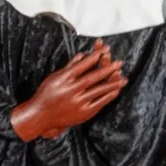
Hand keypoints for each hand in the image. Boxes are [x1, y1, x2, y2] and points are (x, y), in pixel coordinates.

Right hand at [11, 39, 126, 141]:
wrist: (41, 115)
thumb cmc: (47, 94)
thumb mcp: (55, 77)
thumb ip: (70, 66)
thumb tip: (82, 55)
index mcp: (64, 78)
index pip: (83, 65)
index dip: (95, 57)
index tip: (105, 50)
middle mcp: (71, 89)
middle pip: (93, 77)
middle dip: (107, 68)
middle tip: (119, 62)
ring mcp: (78, 101)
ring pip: (98, 90)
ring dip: (112, 83)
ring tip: (123, 78)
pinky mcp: (83, 112)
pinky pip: (99, 102)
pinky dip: (108, 96)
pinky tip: (116, 91)